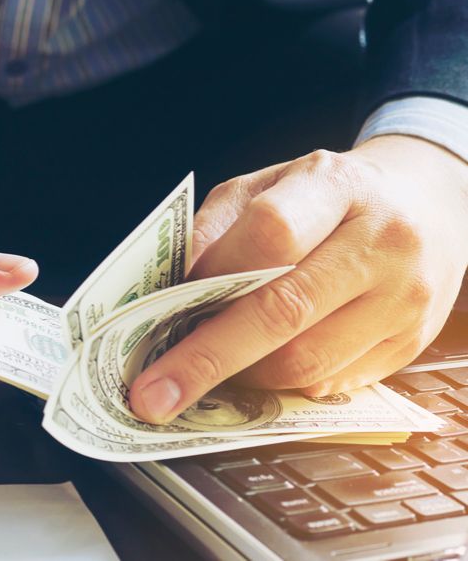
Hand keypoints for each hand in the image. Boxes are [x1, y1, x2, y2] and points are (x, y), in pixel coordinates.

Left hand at [129, 136, 467, 423]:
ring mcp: (404, 296)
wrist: (426, 203)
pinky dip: (282, 385)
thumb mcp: (267, 185)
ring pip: (307, 361)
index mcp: (336, 185)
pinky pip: (331, 382)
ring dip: (244, 376)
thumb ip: (216, 228)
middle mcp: (382, 240)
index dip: (213, 278)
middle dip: (208, 359)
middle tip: (154, 396)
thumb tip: (171, 290)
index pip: (271, 234)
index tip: (163, 313)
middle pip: (285, 311)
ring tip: (210, 370)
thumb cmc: (326, 196)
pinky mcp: (411, 343)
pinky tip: (258, 371)